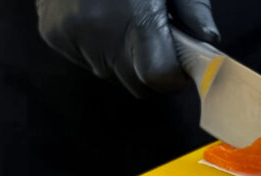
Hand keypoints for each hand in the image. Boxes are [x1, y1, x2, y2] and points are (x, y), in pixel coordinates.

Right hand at [36, 0, 219, 96]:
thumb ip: (192, 8)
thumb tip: (208, 41)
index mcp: (136, 14)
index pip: (159, 76)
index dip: (174, 74)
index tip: (179, 62)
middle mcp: (100, 30)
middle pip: (135, 82)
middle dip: (150, 68)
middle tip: (154, 38)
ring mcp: (71, 35)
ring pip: (109, 73)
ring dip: (121, 58)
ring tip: (122, 20)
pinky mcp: (52, 34)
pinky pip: (84, 61)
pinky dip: (96, 48)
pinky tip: (99, 16)